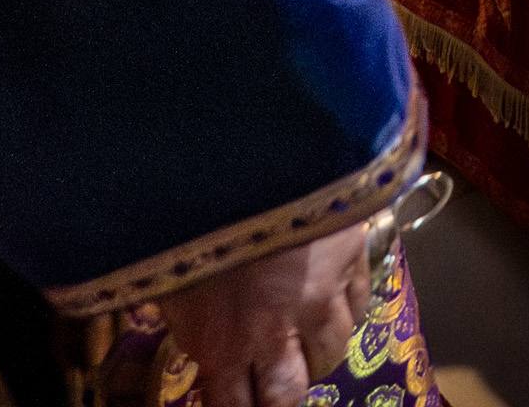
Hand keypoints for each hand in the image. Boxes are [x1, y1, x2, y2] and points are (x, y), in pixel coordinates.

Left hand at [157, 225, 374, 406]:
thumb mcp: (168, 269)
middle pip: (290, 395)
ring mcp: (321, 297)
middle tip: (275, 384)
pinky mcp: (353, 259)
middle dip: (281, 396)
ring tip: (306, 339)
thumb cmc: (193, 207)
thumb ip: (186, 310)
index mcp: (220, 342)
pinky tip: (335, 298)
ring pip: (333, 352)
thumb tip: (184, 324)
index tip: (238, 400)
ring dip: (317, 352)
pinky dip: (347, 309)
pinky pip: (360, 304)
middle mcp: (275, 333)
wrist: (251, 146)